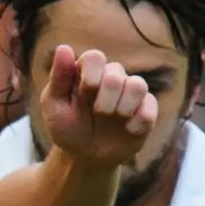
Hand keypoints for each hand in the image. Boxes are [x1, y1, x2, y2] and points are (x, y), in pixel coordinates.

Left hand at [31, 43, 159, 171]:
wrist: (86, 157)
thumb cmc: (68, 128)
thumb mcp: (54, 106)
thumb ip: (58, 78)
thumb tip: (63, 47)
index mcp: (88, 71)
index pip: (95, 57)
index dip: (90, 77)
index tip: (82, 96)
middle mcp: (112, 77)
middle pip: (116, 71)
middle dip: (104, 98)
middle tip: (97, 114)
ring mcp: (130, 93)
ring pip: (138, 85)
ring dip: (123, 107)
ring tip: (113, 119)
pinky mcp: (146, 110)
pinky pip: (150, 106)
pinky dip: (138, 121)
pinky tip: (127, 130)